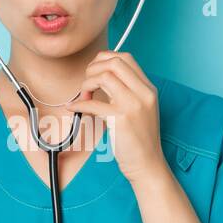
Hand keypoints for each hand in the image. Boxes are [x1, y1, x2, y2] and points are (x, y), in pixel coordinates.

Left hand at [67, 50, 168, 187]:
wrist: (148, 164)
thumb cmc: (140, 139)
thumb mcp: (140, 109)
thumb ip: (127, 91)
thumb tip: (101, 77)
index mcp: (148, 89)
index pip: (125, 58)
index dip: (104, 59)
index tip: (94, 72)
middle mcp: (143, 93)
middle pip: (114, 62)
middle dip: (94, 69)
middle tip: (87, 84)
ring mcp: (133, 105)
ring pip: (104, 77)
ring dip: (87, 84)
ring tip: (84, 97)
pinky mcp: (120, 120)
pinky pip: (93, 104)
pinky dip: (79, 104)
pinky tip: (75, 108)